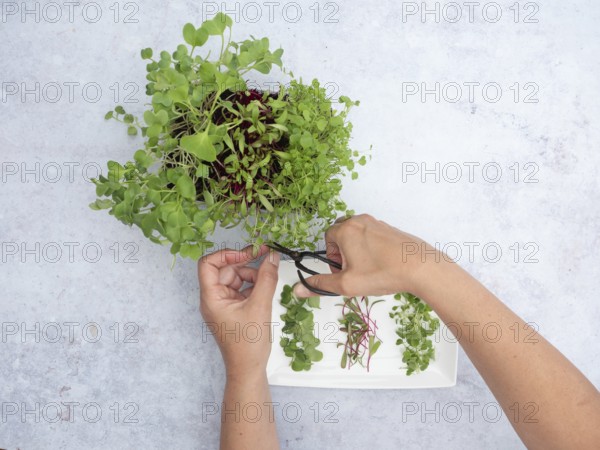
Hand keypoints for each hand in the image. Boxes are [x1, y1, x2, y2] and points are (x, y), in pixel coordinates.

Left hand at [198, 244, 279, 378]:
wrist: (248, 369)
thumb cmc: (248, 344)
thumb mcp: (260, 306)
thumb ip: (267, 278)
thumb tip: (272, 257)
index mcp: (211, 297)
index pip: (208, 264)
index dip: (226, 254)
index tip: (247, 254)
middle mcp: (213, 298)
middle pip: (225, 269)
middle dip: (245, 263)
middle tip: (266, 255)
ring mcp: (223, 304)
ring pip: (235, 277)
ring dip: (252, 275)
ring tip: (268, 280)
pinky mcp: (233, 309)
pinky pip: (241, 288)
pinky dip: (253, 285)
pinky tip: (265, 289)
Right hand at [293, 214, 442, 297]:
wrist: (420, 267)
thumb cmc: (382, 273)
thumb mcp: (346, 284)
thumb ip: (320, 285)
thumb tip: (297, 290)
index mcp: (346, 229)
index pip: (327, 237)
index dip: (331, 256)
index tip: (341, 270)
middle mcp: (360, 221)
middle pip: (342, 233)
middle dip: (343, 252)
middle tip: (353, 270)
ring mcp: (378, 223)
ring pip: (358, 235)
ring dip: (357, 250)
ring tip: (368, 269)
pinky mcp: (391, 229)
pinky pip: (373, 236)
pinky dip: (372, 249)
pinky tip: (382, 265)